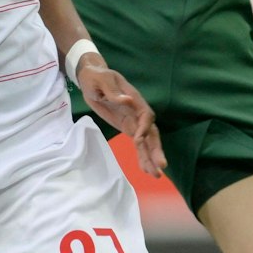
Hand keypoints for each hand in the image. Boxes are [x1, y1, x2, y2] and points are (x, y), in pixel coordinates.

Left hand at [76, 61, 167, 177]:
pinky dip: (142, 156)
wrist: (91, 78)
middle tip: (161, 166)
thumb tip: (128, 100)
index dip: (145, 128)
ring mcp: (134, 121)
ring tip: (156, 175)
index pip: (146, 115)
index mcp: (134, 99)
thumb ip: (114, 92)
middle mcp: (137, 112)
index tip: (137, 140)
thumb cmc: (96, 77)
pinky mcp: (128, 128)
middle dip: (156, 149)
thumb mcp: (102, 80)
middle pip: (151, 132)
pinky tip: (146, 170)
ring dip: (152, 158)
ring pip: (147, 142)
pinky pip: (138, 145)